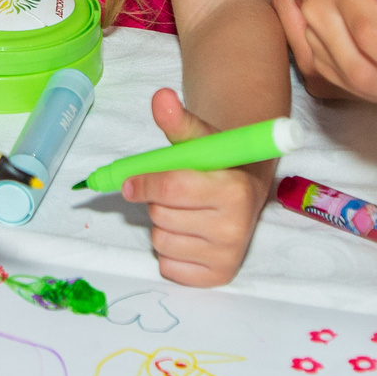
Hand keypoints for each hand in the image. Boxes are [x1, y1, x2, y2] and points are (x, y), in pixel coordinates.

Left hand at [123, 89, 270, 287]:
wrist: (245, 190)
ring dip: (162, 225)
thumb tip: (160, 98)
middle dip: (157, 201)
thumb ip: (177, 121)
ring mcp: (228, 256)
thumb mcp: (200, 140)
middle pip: (162, 215)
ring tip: (184, 212)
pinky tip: (188, 235)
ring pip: (161, 241)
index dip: (145, 182)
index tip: (131, 181)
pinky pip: (167, 265)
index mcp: (236, 189)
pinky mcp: (217, 277)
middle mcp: (236, 227)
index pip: (174, 188)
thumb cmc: (217, 165)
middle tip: (174, 193)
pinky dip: (169, 251)